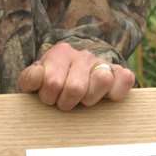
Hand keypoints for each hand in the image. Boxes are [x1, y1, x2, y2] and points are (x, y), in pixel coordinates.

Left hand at [18, 42, 134, 109]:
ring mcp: (103, 63)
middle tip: (64, 101)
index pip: (52, 82)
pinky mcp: (121, 73)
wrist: (73, 80)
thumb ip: (30, 78)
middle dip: (66, 102)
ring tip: (82, 100)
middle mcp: (83, 55)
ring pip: (102, 79)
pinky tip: (104, 98)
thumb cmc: (51, 85)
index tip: (48, 97)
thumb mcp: (34, 82)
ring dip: (90, 98)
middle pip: (76, 88)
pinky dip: (116, 93)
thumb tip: (38, 75)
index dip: (48, 97)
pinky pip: (125, 79)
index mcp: (60, 53)